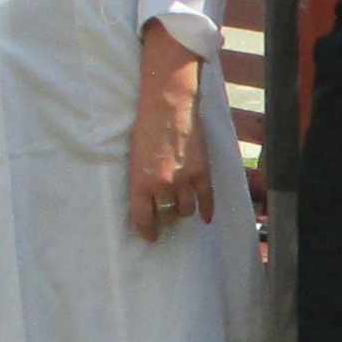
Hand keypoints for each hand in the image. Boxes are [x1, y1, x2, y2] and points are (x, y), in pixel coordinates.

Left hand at [127, 27, 213, 242]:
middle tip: (164, 216)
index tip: (150, 237)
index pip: (143, 219)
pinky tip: (206, 216)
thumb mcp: (134, 156)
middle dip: (164, 219)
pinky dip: (207, 210)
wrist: (168, 104)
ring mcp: (184, 180)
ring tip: (181, 207)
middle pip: (166, 216)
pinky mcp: (202, 172)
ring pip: (186, 211)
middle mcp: (163, 186)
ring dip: (183, 211)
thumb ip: (141, 178)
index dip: (147, 231)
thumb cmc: (146, 125)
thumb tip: (148, 196)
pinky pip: (207, 200)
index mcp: (141, 183)